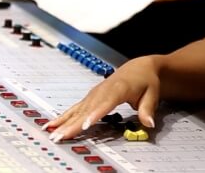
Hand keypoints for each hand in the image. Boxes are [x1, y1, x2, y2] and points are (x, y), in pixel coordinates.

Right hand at [44, 55, 160, 141]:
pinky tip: (51, 125)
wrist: (139, 68)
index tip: (86, 124)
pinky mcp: (89, 97)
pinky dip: (63, 117)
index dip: (95, 114)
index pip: (106, 102)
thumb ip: (148, 109)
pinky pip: (75, 108)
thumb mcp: (152, 94)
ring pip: (77, 109)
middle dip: (73, 123)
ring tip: (52, 133)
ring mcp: (94, 93)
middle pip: (86, 109)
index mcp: (119, 88)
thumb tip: (148, 123)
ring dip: (64, 122)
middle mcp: (103, 90)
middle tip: (61, 136)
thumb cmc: (146, 81)